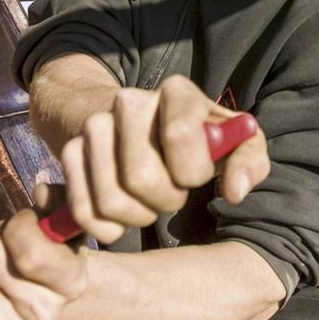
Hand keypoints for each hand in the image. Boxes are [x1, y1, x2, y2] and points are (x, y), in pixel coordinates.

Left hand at [0, 184, 86, 319]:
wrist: (49, 293)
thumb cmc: (56, 249)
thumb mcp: (65, 219)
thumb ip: (58, 200)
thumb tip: (40, 192)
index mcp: (71, 284)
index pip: (28, 254)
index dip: (18, 224)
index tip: (26, 220)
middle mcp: (41, 314)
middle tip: (7, 239)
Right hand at [59, 75, 269, 242]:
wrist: (136, 125)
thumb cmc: (197, 140)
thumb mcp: (233, 143)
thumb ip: (249, 163)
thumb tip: (234, 191)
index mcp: (177, 91)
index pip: (178, 134)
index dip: (191, 172)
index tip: (195, 176)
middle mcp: (130, 100)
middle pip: (140, 178)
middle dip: (163, 201)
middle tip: (171, 192)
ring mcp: (94, 125)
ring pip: (111, 199)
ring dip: (136, 217)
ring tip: (148, 202)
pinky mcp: (70, 151)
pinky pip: (84, 210)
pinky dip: (106, 228)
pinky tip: (122, 217)